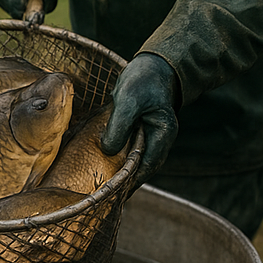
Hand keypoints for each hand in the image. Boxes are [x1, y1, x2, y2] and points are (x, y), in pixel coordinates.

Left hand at [101, 53, 179, 186]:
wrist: (150, 66)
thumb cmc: (143, 81)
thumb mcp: (128, 101)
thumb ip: (119, 126)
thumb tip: (109, 150)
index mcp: (163, 134)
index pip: (147, 165)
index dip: (131, 180)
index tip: (115, 193)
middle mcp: (157, 139)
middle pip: (140, 166)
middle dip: (124, 180)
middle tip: (105, 195)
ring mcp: (147, 135)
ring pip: (132, 157)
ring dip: (118, 168)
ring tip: (101, 184)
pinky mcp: (135, 129)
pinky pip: (125, 147)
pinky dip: (115, 154)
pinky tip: (100, 161)